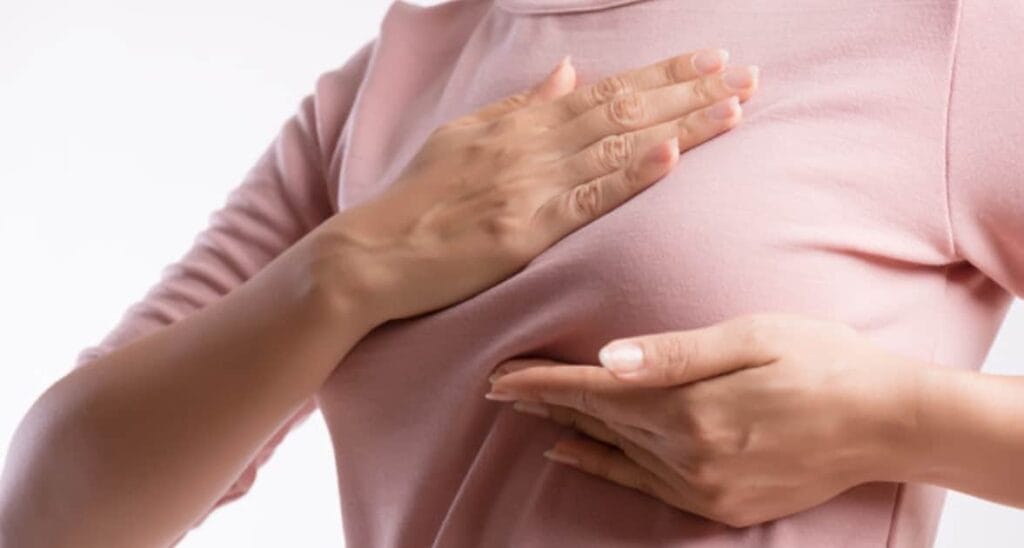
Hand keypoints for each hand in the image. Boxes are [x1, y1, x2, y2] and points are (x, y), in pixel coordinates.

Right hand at [315, 51, 758, 322]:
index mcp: (521, 124)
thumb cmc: (417, 199)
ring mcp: (529, 185)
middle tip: (747, 73)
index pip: (606, 91)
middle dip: (690, 90)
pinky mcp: (524, 230)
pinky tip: (673, 157)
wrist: (373, 254)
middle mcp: (531, 145)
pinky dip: (631, 175)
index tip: (710, 61)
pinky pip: (587, 199)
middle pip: (624, 109)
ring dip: (681, 124)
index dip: (663, 76)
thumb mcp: (466, 135)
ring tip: (736, 107)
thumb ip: (521, 105)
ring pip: (617, 146)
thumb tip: (568, 72)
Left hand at [486, 313, 926, 526]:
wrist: (887, 422)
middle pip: (597, 423)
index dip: (542, 384)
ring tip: (527, 417)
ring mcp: (703, 486)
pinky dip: (604, 469)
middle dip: (545, 403)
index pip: (594, 393)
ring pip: (615, 454)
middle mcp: (687, 455)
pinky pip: (644, 485)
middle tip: (497, 388)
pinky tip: (574, 457)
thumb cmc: (822, 361)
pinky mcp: (720, 505)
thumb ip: (673, 353)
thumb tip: (606, 361)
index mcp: (690, 408)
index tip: (498, 376)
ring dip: (569, 432)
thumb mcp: (750, 338)